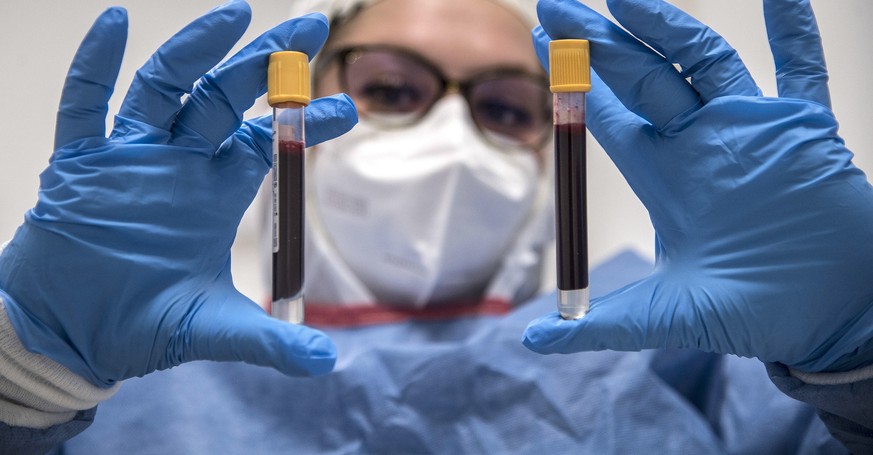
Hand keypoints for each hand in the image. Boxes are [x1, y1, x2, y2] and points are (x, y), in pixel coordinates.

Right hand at [0, 2, 356, 385]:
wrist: (69, 337)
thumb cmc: (139, 325)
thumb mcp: (211, 329)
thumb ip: (267, 341)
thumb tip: (327, 362)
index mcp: (215, 191)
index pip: (268, 143)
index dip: (304, 122)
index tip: (347, 108)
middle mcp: (178, 164)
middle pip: (225, 98)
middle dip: (265, 64)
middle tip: (308, 30)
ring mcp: (129, 158)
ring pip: (165, 88)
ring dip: (197, 50)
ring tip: (235, 14)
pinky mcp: (80, 165)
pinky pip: (84, 106)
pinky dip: (97, 64)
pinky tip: (116, 23)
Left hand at [523, 0, 872, 371]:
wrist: (830, 318)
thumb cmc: (751, 314)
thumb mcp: (663, 319)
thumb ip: (598, 326)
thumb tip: (531, 341)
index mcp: (663, 178)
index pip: (606, 119)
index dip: (574, 83)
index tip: (539, 40)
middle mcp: (700, 145)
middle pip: (641, 79)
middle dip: (601, 43)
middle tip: (558, 6)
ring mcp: (751, 130)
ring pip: (703, 61)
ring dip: (667, 26)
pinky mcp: (805, 130)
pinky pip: (799, 68)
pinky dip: (792, 29)